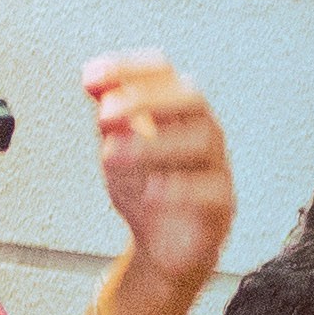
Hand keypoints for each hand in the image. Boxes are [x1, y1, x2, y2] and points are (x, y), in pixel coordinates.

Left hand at [78, 54, 236, 294]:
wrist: (162, 245)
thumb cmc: (145, 187)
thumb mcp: (117, 145)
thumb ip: (108, 111)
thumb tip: (92, 75)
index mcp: (176, 110)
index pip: (162, 71)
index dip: (128, 68)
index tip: (91, 79)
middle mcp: (202, 130)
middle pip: (190, 98)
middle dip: (145, 100)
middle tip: (104, 117)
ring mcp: (216, 165)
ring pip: (202, 141)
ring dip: (152, 145)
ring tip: (112, 156)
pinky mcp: (222, 204)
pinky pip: (213, 190)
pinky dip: (180, 189)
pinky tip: (151, 191)